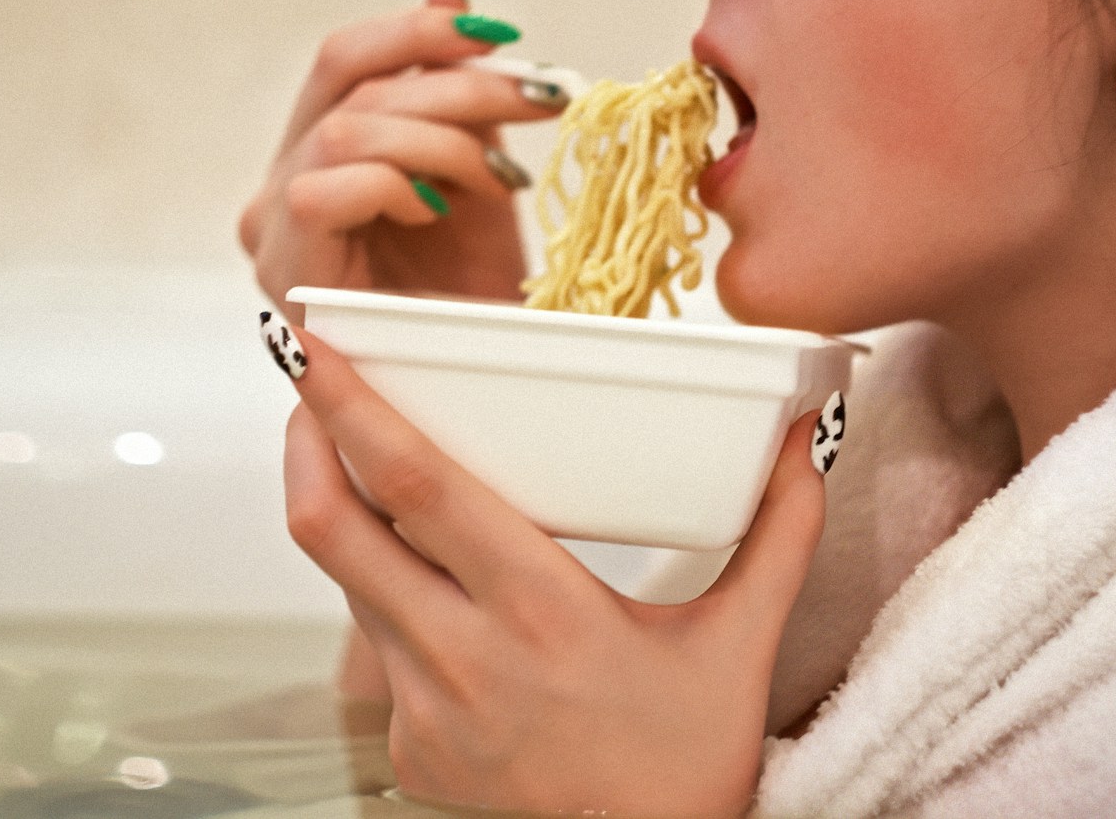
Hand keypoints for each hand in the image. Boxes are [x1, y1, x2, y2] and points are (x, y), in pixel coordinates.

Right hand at [239, 0, 557, 319]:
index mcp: (318, 152)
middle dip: (457, 82)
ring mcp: (273, 229)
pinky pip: (325, 190)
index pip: (347, 58)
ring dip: (442, 140)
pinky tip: (443, 212)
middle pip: (347, 80)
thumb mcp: (474, 169)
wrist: (473, 390)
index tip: (503, 36)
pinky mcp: (283, 270)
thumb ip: (449, 88)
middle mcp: (281, 184)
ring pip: (345, 131)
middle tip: (541, 99)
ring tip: (502, 179)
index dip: (420, 31)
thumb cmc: (470, 294)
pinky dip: (396, 186)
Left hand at [280, 328, 828, 816]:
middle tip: (312, 385)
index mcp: (544, 612)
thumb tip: (807, 441)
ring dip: (346, 514)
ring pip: (351, 583)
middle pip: (335, 530)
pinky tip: (429, 583)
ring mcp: (423, 711)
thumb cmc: (687, 764)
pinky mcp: (408, 749)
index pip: (417, 488)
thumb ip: (778, 532)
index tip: (315, 350)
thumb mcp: (741, 643)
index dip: (352, 411)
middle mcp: (465, 658)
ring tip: (365, 462)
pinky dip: (388, 595)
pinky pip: (375, 646)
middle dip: (308, 442)